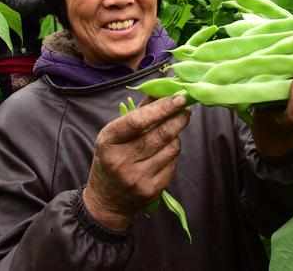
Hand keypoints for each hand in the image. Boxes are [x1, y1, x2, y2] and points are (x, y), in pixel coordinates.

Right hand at [83, 95, 190, 230]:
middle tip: (186, 109)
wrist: (106, 201)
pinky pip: (173, 164)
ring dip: (176, 136)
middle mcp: (122, 160)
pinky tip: (165, 153)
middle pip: (160, 134)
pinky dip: (173, 155)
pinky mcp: (151, 190)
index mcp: (108, 141)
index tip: (179, 98)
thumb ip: (137, 113)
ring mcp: (137, 178)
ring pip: (171, 149)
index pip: (137, 121)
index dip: (161, 108)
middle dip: (178, 118)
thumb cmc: (111, 159)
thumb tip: (161, 92)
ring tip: (171, 132)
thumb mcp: (114, 135)